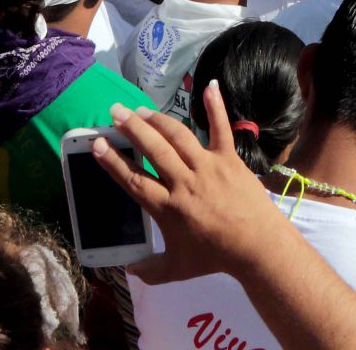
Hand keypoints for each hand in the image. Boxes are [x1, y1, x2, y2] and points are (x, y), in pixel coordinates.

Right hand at [96, 86, 283, 284]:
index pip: (134, 180)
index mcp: (167, 208)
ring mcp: (208, 167)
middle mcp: (184, 182)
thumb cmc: (215, 257)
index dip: (114, 162)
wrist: (257, 246)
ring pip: (179, 137)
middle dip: (132, 128)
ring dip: (158, 120)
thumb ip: (151, 270)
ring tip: (141, 109)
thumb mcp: (177, 270)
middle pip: (153, 150)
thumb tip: (129, 270)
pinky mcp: (230, 159)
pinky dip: (216, 107)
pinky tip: (211, 85)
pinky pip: (222, 129)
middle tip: (115, 111)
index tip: (98, 144)